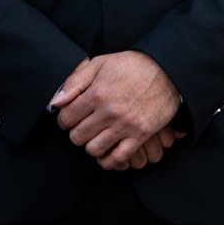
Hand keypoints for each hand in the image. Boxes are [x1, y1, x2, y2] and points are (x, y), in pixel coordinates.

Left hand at [51, 51, 182, 170]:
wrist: (167, 69)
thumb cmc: (132, 65)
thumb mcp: (101, 63)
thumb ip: (75, 81)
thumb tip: (57, 101)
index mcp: (96, 93)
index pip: (66, 118)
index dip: (64, 120)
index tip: (71, 118)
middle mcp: (109, 111)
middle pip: (77, 137)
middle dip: (76, 133)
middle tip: (83, 128)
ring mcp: (125, 125)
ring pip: (94, 150)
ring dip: (91, 146)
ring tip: (96, 137)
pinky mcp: (140, 135)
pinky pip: (118, 158)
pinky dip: (109, 161)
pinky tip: (107, 152)